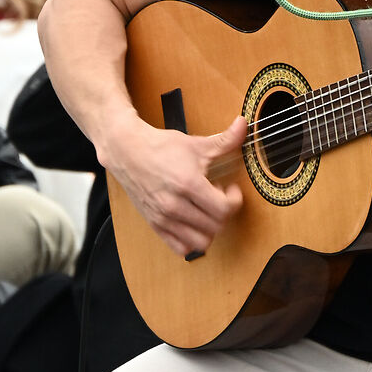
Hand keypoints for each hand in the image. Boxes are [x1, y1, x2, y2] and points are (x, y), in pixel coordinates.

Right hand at [108, 113, 245, 257]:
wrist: (127, 151)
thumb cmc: (161, 147)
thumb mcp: (196, 144)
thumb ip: (224, 140)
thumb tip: (244, 123)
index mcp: (188, 184)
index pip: (224, 209)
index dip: (235, 200)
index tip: (230, 189)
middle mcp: (175, 205)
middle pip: (216, 226)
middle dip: (224, 212)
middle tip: (218, 197)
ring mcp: (163, 218)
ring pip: (201, 241)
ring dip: (210, 229)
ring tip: (206, 211)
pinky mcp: (154, 225)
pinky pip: (180, 248)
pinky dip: (191, 240)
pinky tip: (193, 222)